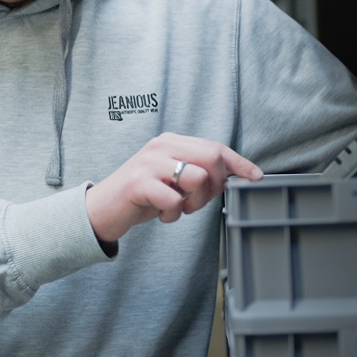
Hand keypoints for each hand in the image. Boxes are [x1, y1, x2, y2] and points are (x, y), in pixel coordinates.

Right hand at [86, 132, 262, 244]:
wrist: (100, 210)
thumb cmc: (142, 196)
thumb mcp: (171, 179)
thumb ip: (196, 171)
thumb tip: (233, 175)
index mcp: (171, 141)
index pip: (215, 147)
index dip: (239, 162)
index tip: (256, 176)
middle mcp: (161, 146)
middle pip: (212, 158)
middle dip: (215, 186)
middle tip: (197, 202)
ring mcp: (149, 163)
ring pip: (198, 178)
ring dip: (194, 202)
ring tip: (178, 208)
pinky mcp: (139, 183)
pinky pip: (175, 200)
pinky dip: (173, 214)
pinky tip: (161, 214)